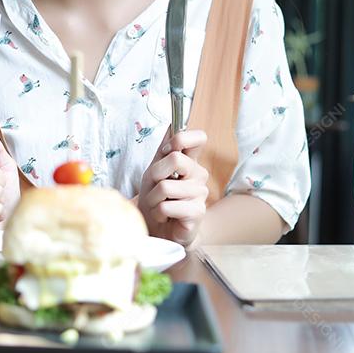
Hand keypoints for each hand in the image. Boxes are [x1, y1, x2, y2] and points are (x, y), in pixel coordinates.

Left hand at [137, 128, 208, 246]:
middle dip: (155, 174)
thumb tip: (172, 123)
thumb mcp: (154, 171)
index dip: (181, 139)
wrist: (160, 229)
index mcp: (189, 161)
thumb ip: (163, 150)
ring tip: (158, 205)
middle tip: (155, 187)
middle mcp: (199, 174)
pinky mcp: (197, 212)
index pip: (198, 138)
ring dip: (153, 199)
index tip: (167, 150)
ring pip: (166, 187)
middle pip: (175, 159)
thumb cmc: (157, 198)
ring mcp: (200, 193)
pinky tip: (164, 217)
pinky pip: (167, 206)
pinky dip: (158, 213)